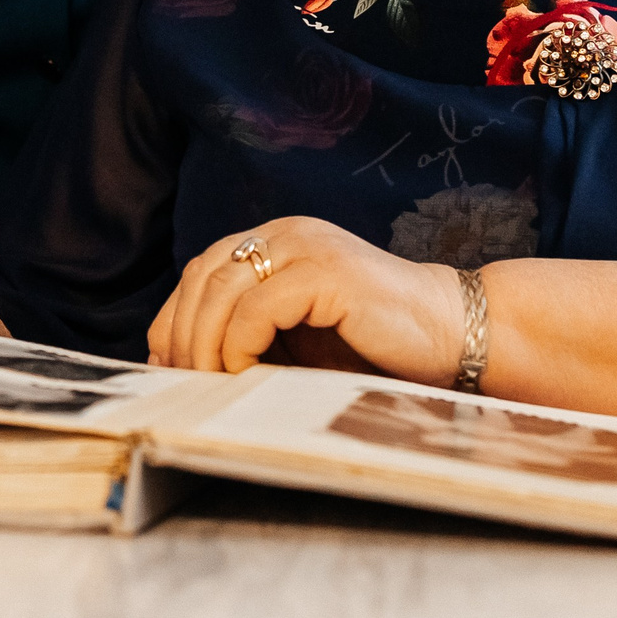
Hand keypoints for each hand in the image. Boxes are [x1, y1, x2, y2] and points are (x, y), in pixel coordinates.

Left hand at [148, 217, 458, 378]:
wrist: (453, 336)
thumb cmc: (376, 346)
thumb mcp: (298, 339)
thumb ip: (250, 337)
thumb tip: (183, 366)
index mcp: (277, 240)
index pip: (201, 271)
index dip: (173, 318)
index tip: (163, 366)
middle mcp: (287, 232)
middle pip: (203, 276)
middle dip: (181, 334)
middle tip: (179, 383)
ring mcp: (308, 247)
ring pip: (222, 290)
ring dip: (204, 343)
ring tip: (206, 385)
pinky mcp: (328, 272)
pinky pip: (259, 306)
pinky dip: (239, 343)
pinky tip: (242, 372)